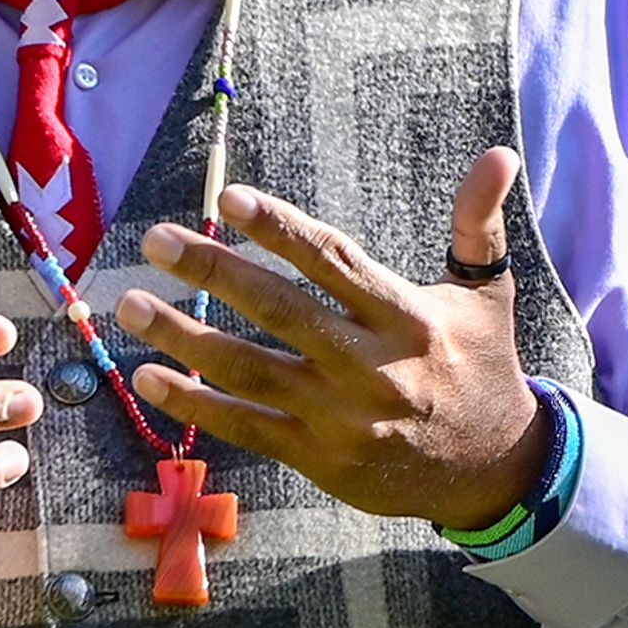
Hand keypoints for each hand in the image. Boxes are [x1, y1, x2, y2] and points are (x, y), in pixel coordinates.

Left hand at [116, 148, 551, 530]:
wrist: (493, 472)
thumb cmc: (481, 369)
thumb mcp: (488, 296)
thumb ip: (478, 224)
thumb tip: (498, 155)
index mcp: (407, 317)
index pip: (333, 262)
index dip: (281, 228)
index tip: (231, 198)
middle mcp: (370, 366)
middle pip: (280, 310)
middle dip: (213, 271)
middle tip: (157, 240)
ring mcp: (339, 417)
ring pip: (249, 371)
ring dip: (183, 336)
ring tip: (129, 305)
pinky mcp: (319, 459)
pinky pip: (246, 427)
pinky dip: (194, 404)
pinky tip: (148, 377)